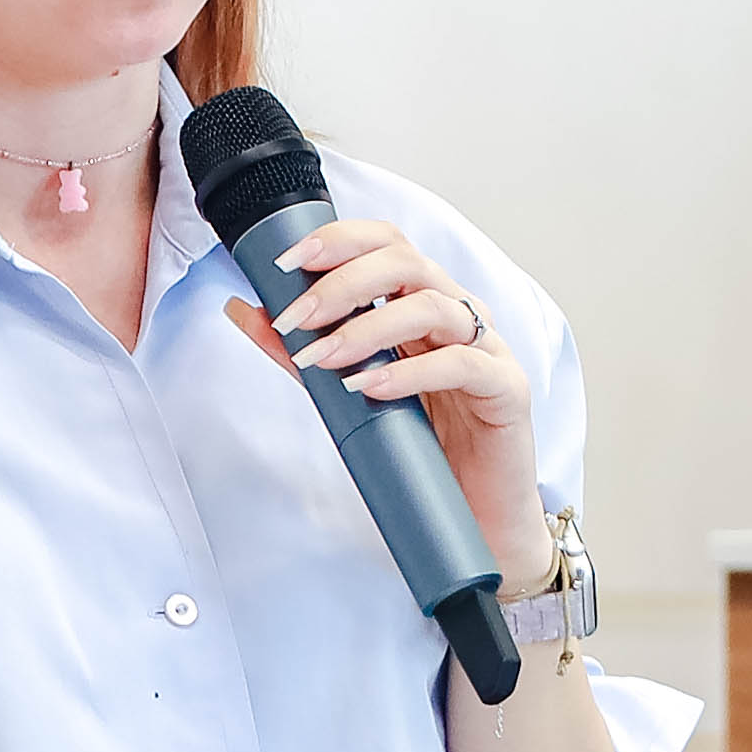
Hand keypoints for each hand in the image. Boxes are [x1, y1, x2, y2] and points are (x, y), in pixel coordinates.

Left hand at [227, 220, 553, 580]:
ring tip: (323, 358)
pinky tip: (370, 387)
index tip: (285, 264)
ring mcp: (488, 347)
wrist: (475, 510)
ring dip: (367, 328)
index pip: (386, 243)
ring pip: (431, 307)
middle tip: (297, 317)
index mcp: (423, 300)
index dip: (338, 241)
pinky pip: (461, 364)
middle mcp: (457, 313)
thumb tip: (244, 309)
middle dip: (342, 283)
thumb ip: (302, 350)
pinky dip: (409, 372)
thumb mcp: (349, 389)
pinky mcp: (507, 388)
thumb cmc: (421, 443)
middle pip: (406, 262)